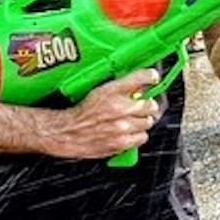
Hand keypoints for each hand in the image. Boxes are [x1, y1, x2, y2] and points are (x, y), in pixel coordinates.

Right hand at [37, 68, 161, 159]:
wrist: (66, 132)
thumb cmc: (82, 112)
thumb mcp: (100, 91)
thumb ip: (122, 86)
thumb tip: (141, 84)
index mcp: (111, 92)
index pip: (141, 78)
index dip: (150, 76)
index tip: (152, 78)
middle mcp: (119, 109)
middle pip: (150, 105)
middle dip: (147, 105)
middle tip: (140, 106)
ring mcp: (121, 127)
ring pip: (148, 122)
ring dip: (142, 121)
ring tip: (132, 120)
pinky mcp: (121, 143)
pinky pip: (142, 137)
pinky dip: (137, 135)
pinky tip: (128, 132)